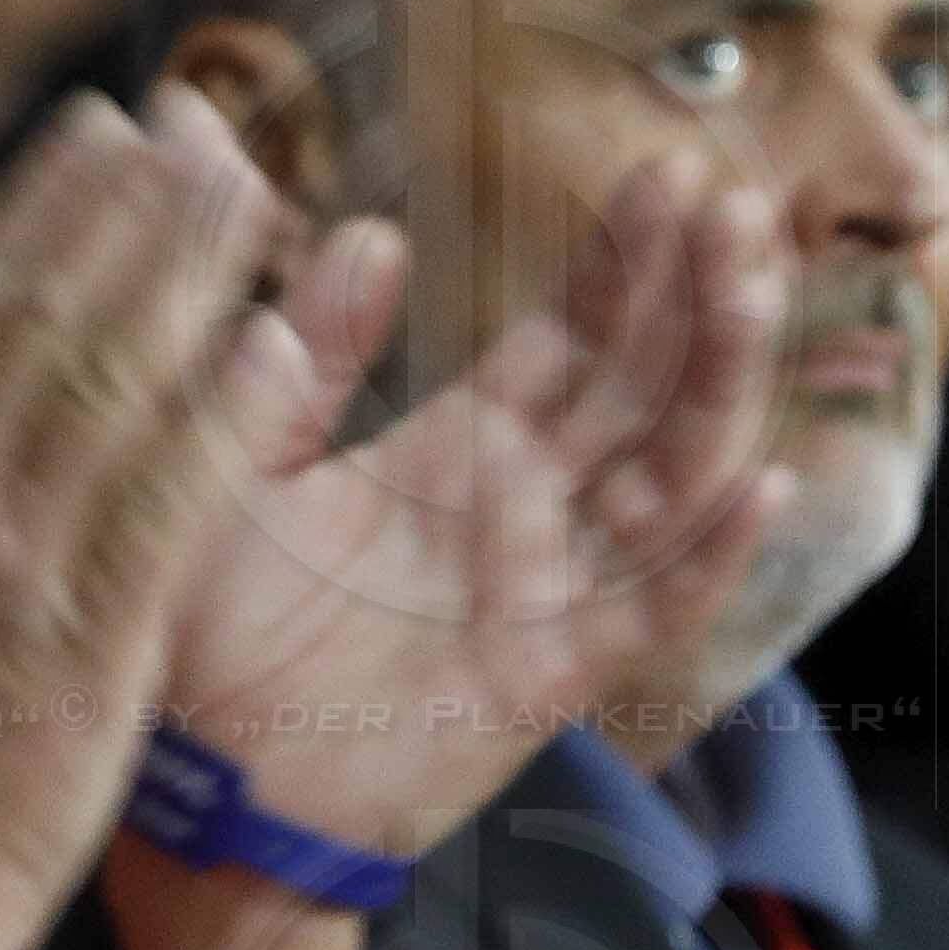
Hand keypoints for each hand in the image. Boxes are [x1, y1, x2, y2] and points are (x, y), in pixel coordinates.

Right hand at [0, 88, 356, 949]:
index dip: (37, 212)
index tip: (96, 134)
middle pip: (44, 325)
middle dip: (123, 214)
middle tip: (195, 121)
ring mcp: (19, 573)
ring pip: (110, 394)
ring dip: (184, 281)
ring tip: (250, 188)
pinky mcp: (95, 648)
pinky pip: (171, 511)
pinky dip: (224, 425)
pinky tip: (279, 347)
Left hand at [111, 166, 784, 949]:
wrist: (193, 776)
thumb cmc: (203, 623)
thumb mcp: (241, 462)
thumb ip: (308, 357)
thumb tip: (362, 226)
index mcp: (459, 450)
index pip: (574, 337)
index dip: (628, 261)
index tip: (669, 173)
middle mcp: (526, 511)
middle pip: (646, 387)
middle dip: (697, 295)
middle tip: (732, 201)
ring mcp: (554, 591)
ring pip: (672, 474)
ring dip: (719, 385)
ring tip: (749, 288)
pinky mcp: (555, 677)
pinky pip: (650, 609)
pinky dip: (708, 551)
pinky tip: (756, 482)